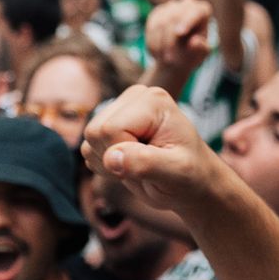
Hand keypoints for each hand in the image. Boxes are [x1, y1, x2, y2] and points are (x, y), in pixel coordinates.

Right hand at [81, 85, 227, 217]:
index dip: (123, 154)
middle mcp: (134, 97)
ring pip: (88, 142)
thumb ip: (145, 163)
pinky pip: (88, 149)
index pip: (110, 129)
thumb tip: (111, 158)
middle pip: (94, 132)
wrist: (190, 182)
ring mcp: (120, 109)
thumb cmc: (189, 175)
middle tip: (144, 166)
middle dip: (113, 159)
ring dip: (108, 164)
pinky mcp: (110, 124)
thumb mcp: (175, 173)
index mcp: (152, 100)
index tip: (151, 162)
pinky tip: (129, 164)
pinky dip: (105, 166)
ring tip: (139, 166)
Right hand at [143, 0, 212, 82]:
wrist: (176, 58)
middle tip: (169, 61)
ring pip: (160, 23)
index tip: (179, 33)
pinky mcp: (156, 13)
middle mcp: (187, 4)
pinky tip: (157, 53)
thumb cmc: (192, 55)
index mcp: (202, 11)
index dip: (187, 21)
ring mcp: (171, 7)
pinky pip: (151, 27)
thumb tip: (194, 41)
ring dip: (160, 44)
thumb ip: (200, 49)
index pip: (195, 12)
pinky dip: (153, 43)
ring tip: (164, 60)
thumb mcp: (199, 55)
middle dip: (170, 41)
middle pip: (174, 18)